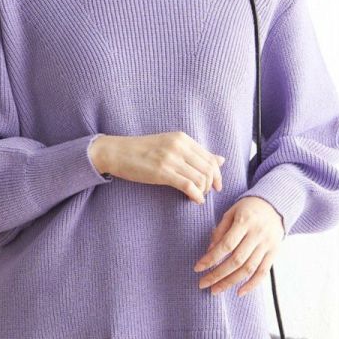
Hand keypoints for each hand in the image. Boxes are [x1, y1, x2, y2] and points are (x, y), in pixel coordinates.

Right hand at [91, 132, 224, 203]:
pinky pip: (188, 186)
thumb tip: (221, 160)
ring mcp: (171, 158)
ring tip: (198, 196)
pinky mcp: (163, 172)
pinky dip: (196, 196)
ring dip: (203, 191)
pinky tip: (195, 200)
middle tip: (206, 193)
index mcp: (183, 138)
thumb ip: (195, 153)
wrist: (117, 152)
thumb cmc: (143, 151)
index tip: (216, 186)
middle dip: (211, 184)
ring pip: (200, 178)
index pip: (210, 158)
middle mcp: (179, 146)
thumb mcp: (171, 146)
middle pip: (208, 169)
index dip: (217, 175)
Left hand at [193, 195, 283, 296]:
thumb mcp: (231, 213)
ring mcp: (267, 245)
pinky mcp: (274, 252)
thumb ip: (220, 231)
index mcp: (245, 221)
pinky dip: (252, 285)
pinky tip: (239, 292)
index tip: (198, 268)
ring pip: (248, 269)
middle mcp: (258, 234)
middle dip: (218, 275)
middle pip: (236, 260)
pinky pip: (263, 272)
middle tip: (203, 284)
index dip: (211, 259)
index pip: (226, 245)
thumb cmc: (248, 209)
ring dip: (230, 282)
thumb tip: (209, 252)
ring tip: (216, 290)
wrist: (275, 205)